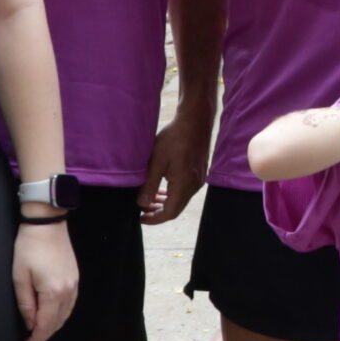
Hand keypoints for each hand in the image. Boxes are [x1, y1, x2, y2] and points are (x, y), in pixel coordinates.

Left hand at [12, 222, 79, 340]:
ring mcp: (74, 284)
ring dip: (53, 326)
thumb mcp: (19, 276)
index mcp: (53, 293)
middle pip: (57, 322)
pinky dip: (61, 314)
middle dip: (44, 336)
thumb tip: (29, 323)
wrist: (47, 223)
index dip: (36, 340)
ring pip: (66, 314)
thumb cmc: (29, 248)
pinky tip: (52, 316)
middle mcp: (68, 291)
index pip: (45, 325)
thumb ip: (25, 303)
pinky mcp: (75, 277)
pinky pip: (70, 304)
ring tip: (39, 333)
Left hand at [139, 103, 214, 224]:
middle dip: (158, 211)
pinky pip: (186, 191)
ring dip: (165, 202)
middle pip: (176, 209)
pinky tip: (163, 188)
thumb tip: (142, 204)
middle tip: (141, 209)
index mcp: (184, 185)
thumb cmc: (175, 138)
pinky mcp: (200, 173)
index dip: (154, 219)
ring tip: (149, 199)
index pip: (170, 213)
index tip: (140, 217)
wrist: (195, 121)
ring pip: (181, 200)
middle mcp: (194, 186)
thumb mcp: (157, 161)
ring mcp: (199, 180)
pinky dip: (173, 194)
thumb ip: (150, 184)